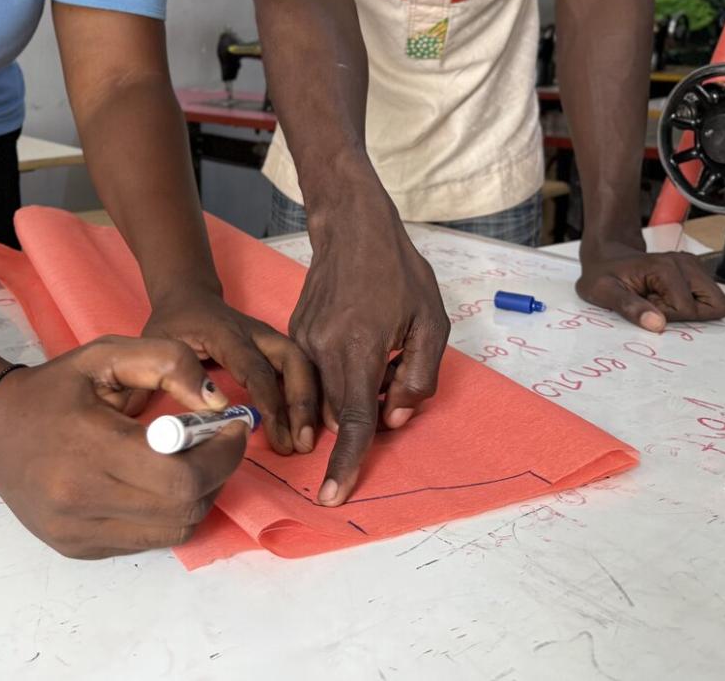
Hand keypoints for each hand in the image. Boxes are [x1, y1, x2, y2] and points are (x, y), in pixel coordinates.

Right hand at [0, 336, 248, 558]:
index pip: (181, 475)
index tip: (233, 426)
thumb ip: (168, 364)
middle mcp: (80, 500)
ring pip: (172, 531)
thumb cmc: (54, 389)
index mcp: (88, 447)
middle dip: (217, 473)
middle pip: (184, 508)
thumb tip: (216, 404)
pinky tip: (155, 484)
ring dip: (197, 497)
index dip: (221, 455)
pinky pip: (145, 541)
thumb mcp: (106, 355)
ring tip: (189, 463)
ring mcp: (78, 532)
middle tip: (218, 444)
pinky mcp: (77, 549)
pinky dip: (165, 514)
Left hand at [143, 288, 318, 454]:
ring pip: (304, 363)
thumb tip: (174, 424)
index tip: (278, 436)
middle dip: (303, 403)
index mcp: (226, 334)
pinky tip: (314, 424)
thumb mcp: (157, 344)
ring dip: (312, 401)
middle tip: (302, 444)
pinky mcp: (276, 346)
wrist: (189, 297)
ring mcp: (269, 338)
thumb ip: (165, 377)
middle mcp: (255, 333)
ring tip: (308, 440)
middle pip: (293, 361)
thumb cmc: (173, 323)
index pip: (255, 368)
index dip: (270, 402)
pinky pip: (302, 368)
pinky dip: (313, 395)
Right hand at [293, 204, 448, 506]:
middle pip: (334, 415)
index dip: (346, 463)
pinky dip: (333, 380)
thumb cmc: (397, 272)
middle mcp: (322, 349)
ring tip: (378, 357)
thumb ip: (418, 376)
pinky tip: (357, 346)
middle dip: (361, 418)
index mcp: (360, 347)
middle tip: (394, 379)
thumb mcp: (431, 322)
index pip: (351, 421)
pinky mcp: (293, 335)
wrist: (352, 228)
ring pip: (318, 399)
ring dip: (346, 399)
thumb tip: (395, 418)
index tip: (334, 496)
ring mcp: (302, 342)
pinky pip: (310, 377)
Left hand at [577, 247, 724, 330]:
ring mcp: (692, 266)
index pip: (688, 309)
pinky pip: (706, 299)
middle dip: (687, 313)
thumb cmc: (602, 274)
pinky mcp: (694, 272)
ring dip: (688, 308)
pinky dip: (688, 303)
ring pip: (714, 303)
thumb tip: (657, 324)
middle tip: (656, 303)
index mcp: (666, 268)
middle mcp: (685, 264)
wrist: (605, 258)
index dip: (666, 315)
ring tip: (658, 298)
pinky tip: (663, 295)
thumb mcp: (603, 291)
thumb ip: (629, 307)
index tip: (645, 303)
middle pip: (714, 305)